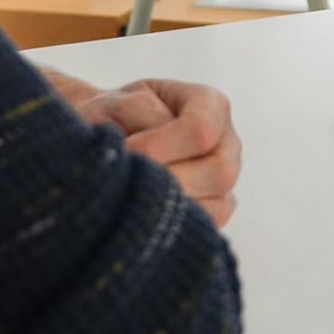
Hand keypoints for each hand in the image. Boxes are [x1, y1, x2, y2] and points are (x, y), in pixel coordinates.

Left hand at [72, 79, 241, 225]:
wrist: (105, 141)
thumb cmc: (111, 118)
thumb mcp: (116, 104)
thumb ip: (135, 117)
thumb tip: (146, 159)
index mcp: (211, 105)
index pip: (201, 129)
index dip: (158, 145)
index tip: (123, 152)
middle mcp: (227, 143)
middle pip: (221, 171)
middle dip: (167, 181)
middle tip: (127, 184)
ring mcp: (225, 182)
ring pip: (218, 206)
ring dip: (169, 207)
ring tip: (132, 198)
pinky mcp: (214, 213)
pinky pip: (207, 229)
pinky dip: (173, 228)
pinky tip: (143, 215)